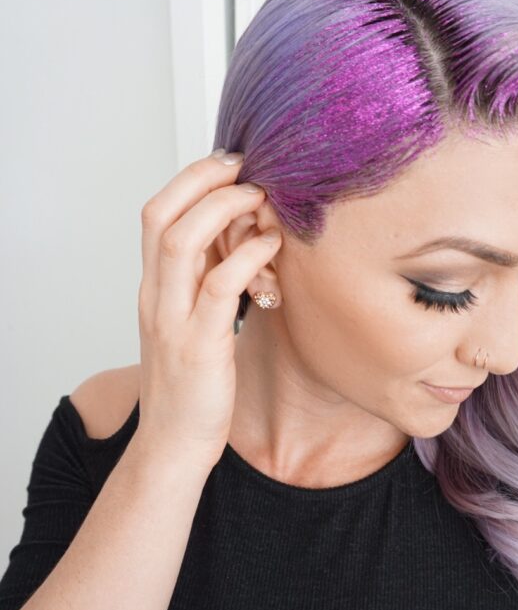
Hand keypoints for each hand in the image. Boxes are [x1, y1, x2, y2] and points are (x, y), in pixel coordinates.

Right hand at [135, 150, 281, 472]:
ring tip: (262, 203)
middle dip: (203, 181)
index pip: (155, 214)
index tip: (230, 165)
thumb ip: (206, 283)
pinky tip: (272, 248)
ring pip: (183, 242)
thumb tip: (242, 241)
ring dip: (225, 211)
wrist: (174, 444)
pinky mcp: (201, 347)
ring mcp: (173, 321)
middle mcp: (155, 297)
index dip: (191, 180)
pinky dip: (247, 257)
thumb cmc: (192, 385)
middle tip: (247, 171)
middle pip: (161, 215)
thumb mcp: (192, 324)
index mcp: (153, 289)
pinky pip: (220, 287)